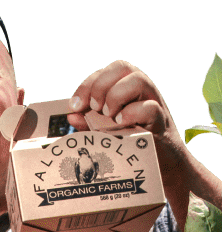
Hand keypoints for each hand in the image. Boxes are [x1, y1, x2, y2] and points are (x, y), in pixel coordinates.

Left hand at [64, 59, 221, 231]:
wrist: (160, 164)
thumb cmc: (129, 143)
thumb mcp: (105, 131)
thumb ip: (88, 122)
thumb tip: (71, 115)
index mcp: (125, 89)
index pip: (108, 71)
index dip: (88, 83)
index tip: (75, 106)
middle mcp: (141, 91)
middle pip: (122, 67)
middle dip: (100, 85)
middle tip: (93, 108)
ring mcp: (153, 104)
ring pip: (138, 80)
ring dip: (115, 96)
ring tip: (108, 116)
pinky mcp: (160, 122)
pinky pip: (149, 108)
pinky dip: (131, 114)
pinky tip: (120, 125)